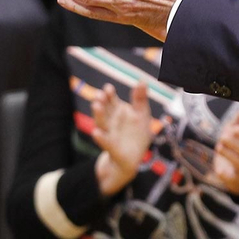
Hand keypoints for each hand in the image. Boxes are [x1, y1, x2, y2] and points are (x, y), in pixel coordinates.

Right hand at [91, 81, 151, 195]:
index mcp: (117, 111)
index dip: (109, 94)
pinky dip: (100, 137)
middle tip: (99, 95)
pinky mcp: (112, 148)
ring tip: (96, 106)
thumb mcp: (142, 115)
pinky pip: (105, 142)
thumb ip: (140, 99)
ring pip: (102, 123)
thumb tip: (142, 80)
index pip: (111, 100)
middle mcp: (110, 121)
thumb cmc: (136, 134)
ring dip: (98, 115)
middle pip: (104, 110)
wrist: (133, 158)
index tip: (108, 88)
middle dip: (101, 102)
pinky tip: (96, 133)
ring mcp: (109, 134)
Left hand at [210, 111, 238, 196]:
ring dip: (228, 154)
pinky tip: (219, 171)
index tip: (233, 129)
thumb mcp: (234, 130)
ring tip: (219, 147)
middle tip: (222, 137)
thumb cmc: (233, 145)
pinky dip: (225, 175)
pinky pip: (232, 178)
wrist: (231, 170)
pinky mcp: (234, 179)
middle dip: (234, 142)